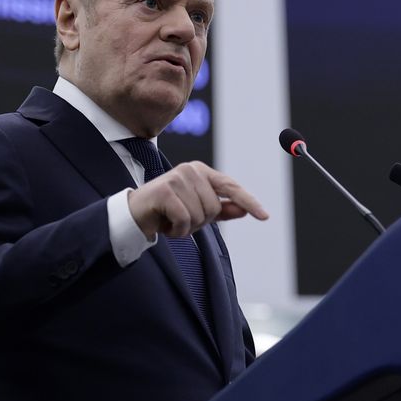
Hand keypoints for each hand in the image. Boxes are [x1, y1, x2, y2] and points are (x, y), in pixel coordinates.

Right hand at [127, 161, 267, 238]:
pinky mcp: (165, 190)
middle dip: (200, 221)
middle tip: (181, 219)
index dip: (249, 202)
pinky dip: (177, 230)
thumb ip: (222, 209)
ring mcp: (177, 178)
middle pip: (215, 207)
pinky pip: (185, 220)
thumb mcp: (198, 211)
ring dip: (187, 227)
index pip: (231, 187)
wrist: (135, 215)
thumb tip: (244, 209)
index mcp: (202, 172)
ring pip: (201, 215)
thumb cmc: (167, 211)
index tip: (264, 216)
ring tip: (172, 220)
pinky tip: (166, 225)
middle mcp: (191, 170)